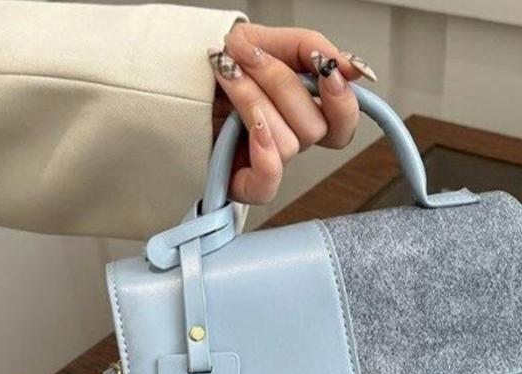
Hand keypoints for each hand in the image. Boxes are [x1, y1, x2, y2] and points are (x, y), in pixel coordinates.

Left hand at [209, 23, 376, 204]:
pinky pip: (269, 181)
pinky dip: (266, 154)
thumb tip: (350, 68)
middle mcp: (290, 140)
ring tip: (226, 73)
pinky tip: (252, 127)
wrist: (171, 76)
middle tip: (246, 56)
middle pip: (315, 128)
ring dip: (254, 101)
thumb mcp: (265, 40)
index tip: (328, 71)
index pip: (343, 124)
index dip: (343, 102)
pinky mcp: (244, 184)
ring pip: (289, 143)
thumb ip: (311, 48)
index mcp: (303, 111)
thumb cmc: (219, 64)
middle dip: (280, 83)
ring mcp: (268, 164)